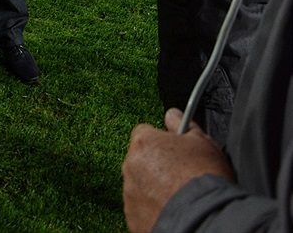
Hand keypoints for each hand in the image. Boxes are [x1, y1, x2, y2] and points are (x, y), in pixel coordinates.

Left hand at [122, 108, 234, 231]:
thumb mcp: (202, 141)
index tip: (175, 152)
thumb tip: (173, 115)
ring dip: (153, 188)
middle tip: (179, 176)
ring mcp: (130, 194)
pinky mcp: (132, 217)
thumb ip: (183, 124)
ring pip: (140, 185)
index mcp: (143, 143)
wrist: (203, 220)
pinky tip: (172, 210)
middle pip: (141, 160)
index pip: (145, 133)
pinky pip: (140, 208)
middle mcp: (130, 166)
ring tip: (177, 196)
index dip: (161, 142)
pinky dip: (153, 209)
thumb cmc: (204, 179)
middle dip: (157, 166)